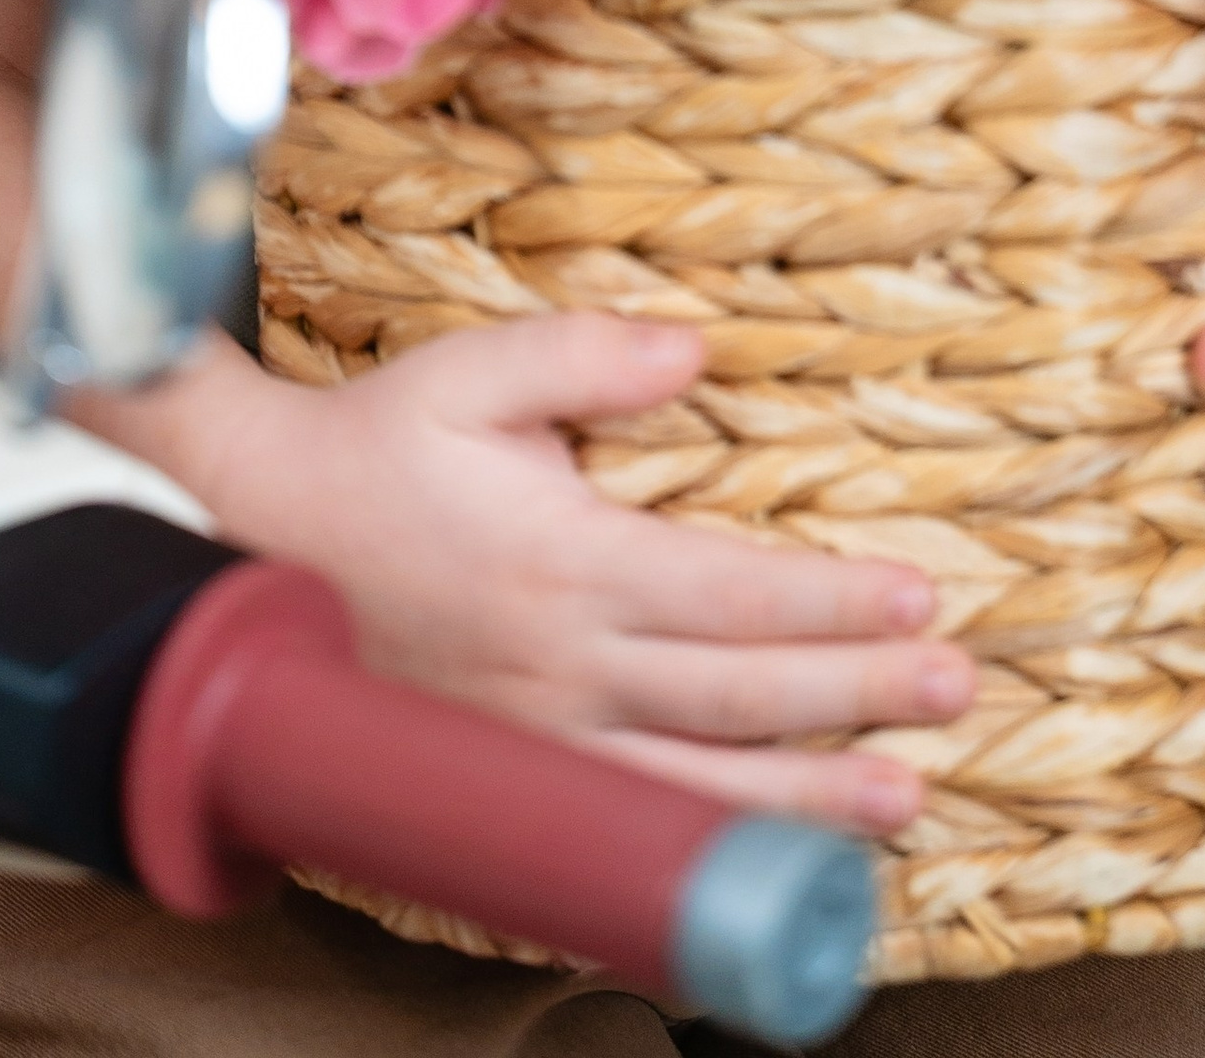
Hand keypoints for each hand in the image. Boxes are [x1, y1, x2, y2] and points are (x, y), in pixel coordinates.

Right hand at [107, 314, 974, 833]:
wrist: (249, 540)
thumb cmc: (368, 446)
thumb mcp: (466, 370)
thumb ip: (583, 354)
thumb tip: (696, 347)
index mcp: (564, 562)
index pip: (733, 593)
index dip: (833, 603)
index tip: (921, 599)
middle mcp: (560, 667)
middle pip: (738, 698)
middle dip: (858, 697)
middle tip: (955, 690)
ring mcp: (534, 741)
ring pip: (696, 788)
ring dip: (810, 799)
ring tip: (908, 801)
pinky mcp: (507, 780)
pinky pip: (626, 831)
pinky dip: (711, 849)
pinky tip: (771, 857)